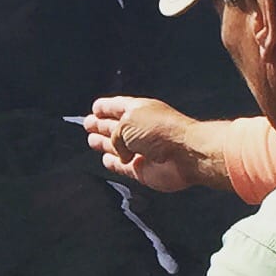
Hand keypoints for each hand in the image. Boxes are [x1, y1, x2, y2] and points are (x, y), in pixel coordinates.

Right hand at [83, 95, 211, 193]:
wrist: (185, 154)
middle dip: (101, 124)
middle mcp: (141, 129)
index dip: (105, 107)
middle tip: (89, 124)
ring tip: (93, 141)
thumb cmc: (162, 131)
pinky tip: (107, 160)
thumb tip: (116, 151)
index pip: (118, 106)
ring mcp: (142, 150)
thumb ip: (114, 134)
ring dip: (105, 143)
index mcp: (139, 110)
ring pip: (117, 146)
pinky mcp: (143, 170)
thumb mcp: (128, 122)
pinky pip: (123, 166)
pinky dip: (114, 163)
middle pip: (116, 126)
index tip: (95, 108)